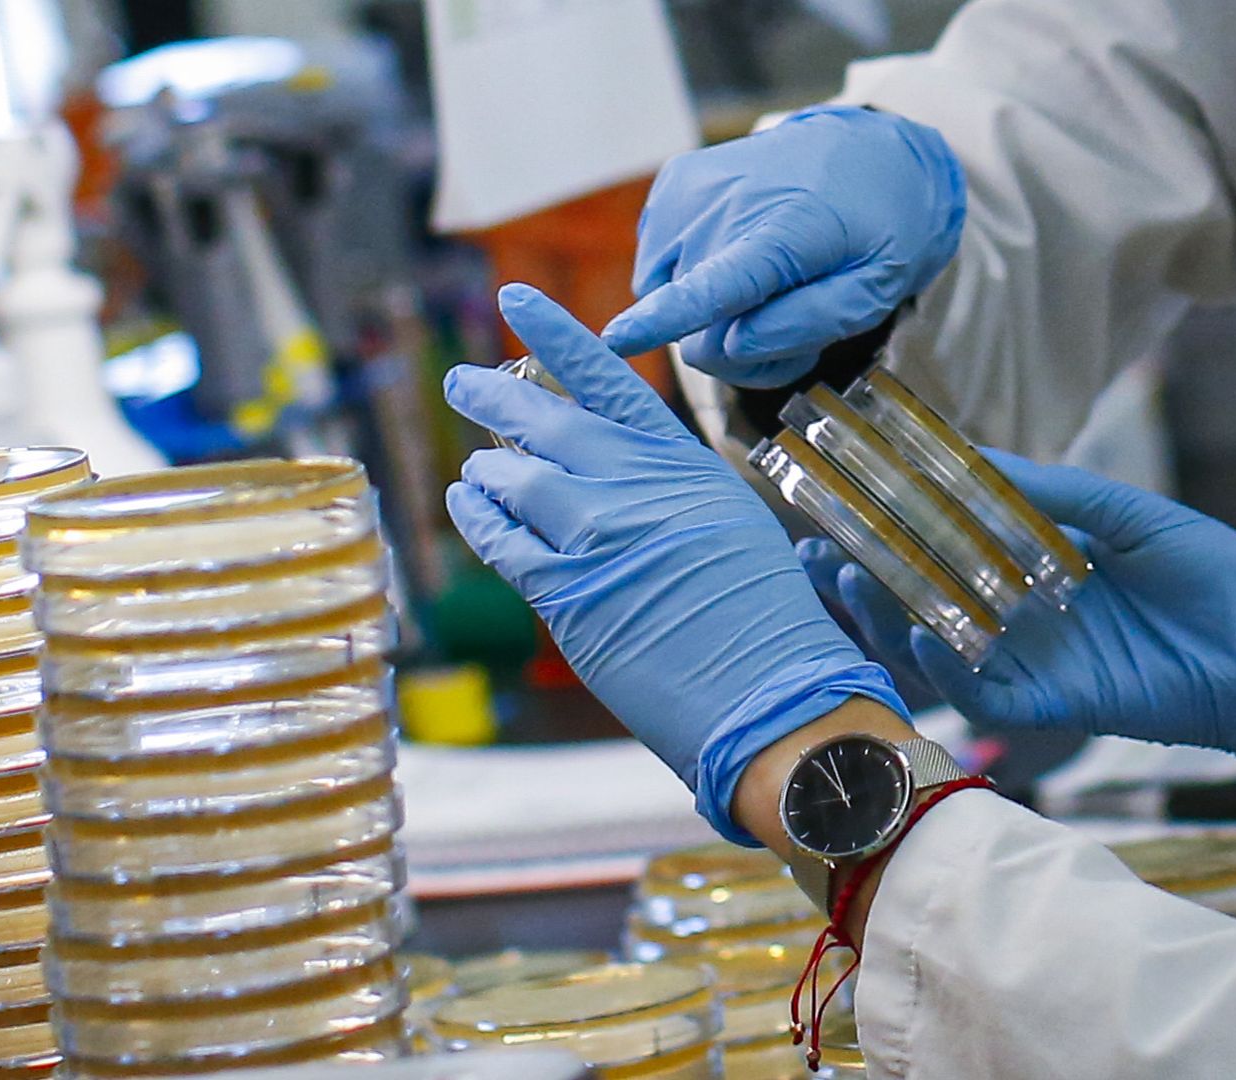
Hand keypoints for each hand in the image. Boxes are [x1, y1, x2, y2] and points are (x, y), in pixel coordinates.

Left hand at [444, 284, 905, 840]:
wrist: (774, 692)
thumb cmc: (765, 621)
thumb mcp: (728, 524)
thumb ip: (667, 490)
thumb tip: (608, 473)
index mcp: (683, 462)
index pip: (606, 379)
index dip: (553, 334)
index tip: (512, 298)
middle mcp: (637, 485)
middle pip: (545, 419)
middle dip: (494, 396)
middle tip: (462, 383)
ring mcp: (599, 535)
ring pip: (513, 477)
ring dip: (486, 470)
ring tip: (474, 470)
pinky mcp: (568, 593)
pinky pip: (501, 541)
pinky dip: (477, 518)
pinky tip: (466, 504)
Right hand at [601, 106, 965, 388]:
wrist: (867, 152)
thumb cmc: (878, 230)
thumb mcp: (874, 290)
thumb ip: (808, 323)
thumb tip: (731, 346)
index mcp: (782, 232)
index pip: (713, 288)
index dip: (663, 320)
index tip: (616, 339)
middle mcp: (722, 204)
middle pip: (694, 328)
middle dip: (735, 348)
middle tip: (792, 335)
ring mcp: (688, 190)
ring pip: (666, 299)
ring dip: (712, 317)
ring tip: (768, 293)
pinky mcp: (672, 185)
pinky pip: (658, 268)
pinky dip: (692, 278)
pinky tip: (739, 261)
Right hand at [802, 451, 1235, 810]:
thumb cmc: (1220, 575)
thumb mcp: (1126, 515)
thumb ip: (1046, 494)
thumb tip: (964, 454)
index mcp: (1033, 566)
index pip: (943, 546)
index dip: (888, 528)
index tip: (837, 498)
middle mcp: (1020, 617)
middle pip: (920, 600)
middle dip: (862, 580)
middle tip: (813, 551)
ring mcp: (1031, 662)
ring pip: (935, 647)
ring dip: (885, 619)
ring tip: (846, 579)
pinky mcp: (1052, 705)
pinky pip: (980, 693)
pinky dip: (946, 667)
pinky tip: (921, 631)